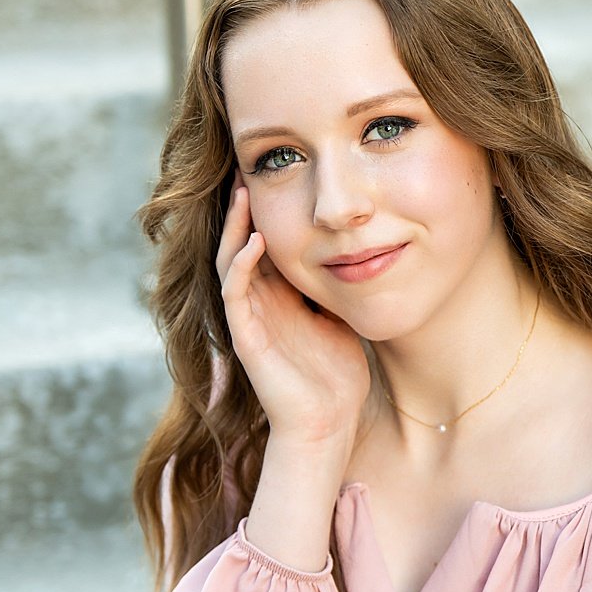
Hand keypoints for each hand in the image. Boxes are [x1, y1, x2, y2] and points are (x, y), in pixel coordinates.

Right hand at [217, 180, 369, 441]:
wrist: (328, 424)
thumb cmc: (338, 376)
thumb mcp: (342, 313)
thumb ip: (339, 282)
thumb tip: (361, 244)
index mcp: (277, 297)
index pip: (264, 242)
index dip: (266, 208)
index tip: (279, 173)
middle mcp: (257, 303)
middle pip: (239, 242)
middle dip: (242, 207)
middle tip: (248, 168)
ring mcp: (247, 319)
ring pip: (229, 261)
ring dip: (233, 226)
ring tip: (242, 192)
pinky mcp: (245, 338)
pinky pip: (234, 293)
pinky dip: (242, 264)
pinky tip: (254, 239)